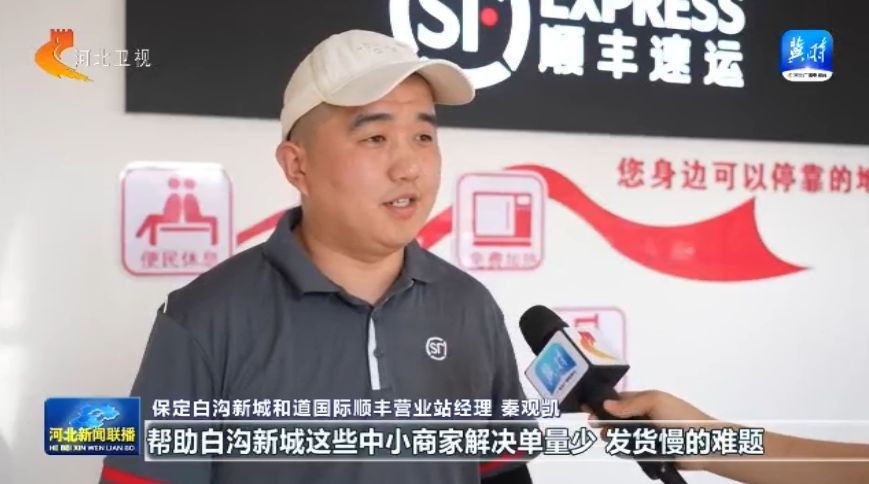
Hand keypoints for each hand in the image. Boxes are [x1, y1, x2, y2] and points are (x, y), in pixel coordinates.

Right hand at [583, 390, 720, 470]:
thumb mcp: (655, 401)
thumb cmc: (680, 417)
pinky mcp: (649, 451)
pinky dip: (623, 448)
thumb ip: (630, 403)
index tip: (587, 406)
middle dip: (604, 419)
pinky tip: (616, 447)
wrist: (704, 444)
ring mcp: (646, 434)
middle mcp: (644, 416)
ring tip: (605, 436)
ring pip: (622, 434)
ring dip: (611, 434)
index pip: (619, 399)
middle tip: (594, 424)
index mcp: (645, 401)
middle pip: (617, 417)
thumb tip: (606, 404)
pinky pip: (631, 449)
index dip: (603, 401)